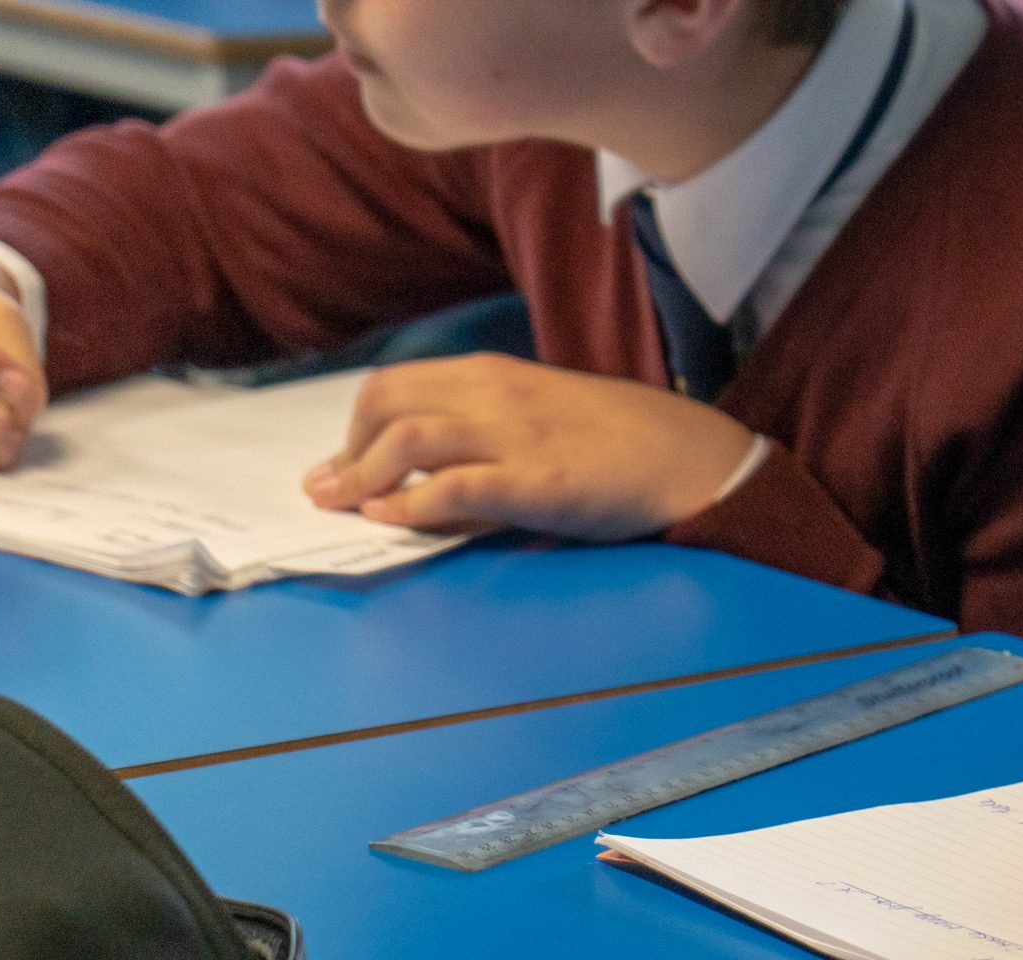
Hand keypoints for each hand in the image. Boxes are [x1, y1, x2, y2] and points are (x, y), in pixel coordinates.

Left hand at [303, 354, 758, 538]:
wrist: (692, 457)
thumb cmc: (622, 444)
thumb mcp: (544, 420)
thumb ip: (485, 434)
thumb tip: (425, 474)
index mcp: (494, 376)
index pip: (395, 385)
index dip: (354, 427)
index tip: (339, 465)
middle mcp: (496, 395)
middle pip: (386, 402)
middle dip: (346, 449)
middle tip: (330, 491)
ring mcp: (517, 436)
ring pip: (409, 438)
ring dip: (363, 475)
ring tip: (342, 508)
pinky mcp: (539, 481)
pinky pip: (456, 486)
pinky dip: (412, 504)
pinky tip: (390, 520)